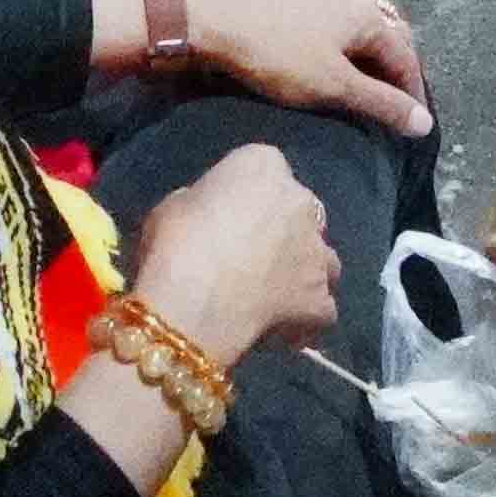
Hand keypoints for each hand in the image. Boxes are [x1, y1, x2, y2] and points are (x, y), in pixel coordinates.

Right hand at [126, 138, 342, 366]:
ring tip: (272, 297)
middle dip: (281, 236)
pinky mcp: (320, 297)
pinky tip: (281, 331)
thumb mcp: (173, 206)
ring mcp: (317, 251)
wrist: (194, 299)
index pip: (265, 172)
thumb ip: (200, 206)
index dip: (246, 202)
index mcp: (263, 166)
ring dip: (303, 274)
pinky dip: (306, 319)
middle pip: (299, 216)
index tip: (225, 225)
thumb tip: (205, 220)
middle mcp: (301, 201)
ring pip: (322, 260)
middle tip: (248, 263)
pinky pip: (321, 309)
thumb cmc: (176, 242)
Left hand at [188, 0, 432, 135]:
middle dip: (396, 56)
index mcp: (368, 13)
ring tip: (374, 44)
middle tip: (394, 88)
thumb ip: (381, 103)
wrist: (215, 23)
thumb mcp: (333, 87)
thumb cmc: (277, 58)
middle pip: (388, 24)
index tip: (413, 119)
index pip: (404, 55)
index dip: (411, 90)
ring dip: (376, 18)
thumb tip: (424, 123)